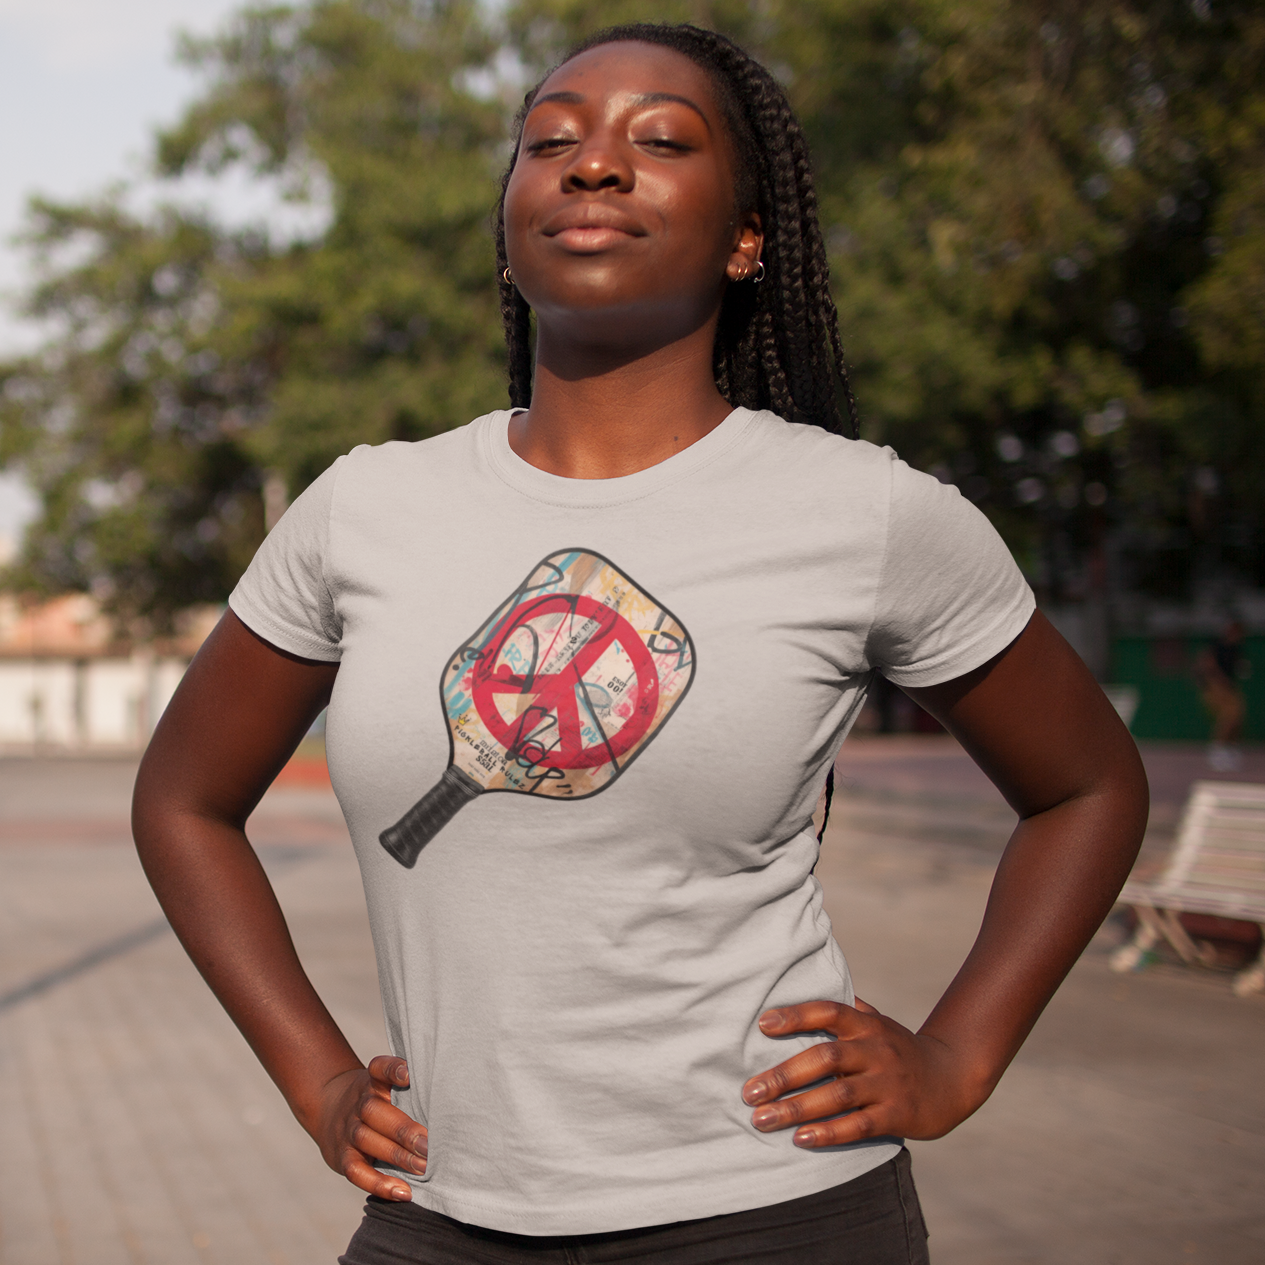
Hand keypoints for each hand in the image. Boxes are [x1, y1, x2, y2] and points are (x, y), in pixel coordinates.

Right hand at [311, 1055, 427, 1199]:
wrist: (328, 1108)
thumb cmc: (377, 1100)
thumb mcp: (384, 1084)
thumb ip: (411, 1091)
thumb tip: (455, 1103)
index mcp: (372, 1082)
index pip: (379, 1068)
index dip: (392, 1070)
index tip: (409, 1075)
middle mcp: (359, 1104)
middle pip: (376, 1112)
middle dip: (405, 1131)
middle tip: (430, 1146)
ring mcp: (348, 1130)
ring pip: (367, 1140)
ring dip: (398, 1156)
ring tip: (424, 1168)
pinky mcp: (341, 1157)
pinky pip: (356, 1171)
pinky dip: (378, 1183)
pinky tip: (403, 1192)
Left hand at [741, 999, 988, 1147]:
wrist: (954, 1077)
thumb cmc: (900, 1049)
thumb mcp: (878, 1023)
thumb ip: (846, 1011)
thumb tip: (803, 986)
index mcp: (867, 1024)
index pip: (828, 1011)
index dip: (796, 1015)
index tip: (762, 1025)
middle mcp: (876, 1050)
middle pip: (825, 1057)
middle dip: (783, 1075)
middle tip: (749, 1091)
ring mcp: (887, 1083)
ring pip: (837, 1095)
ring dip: (796, 1108)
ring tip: (762, 1119)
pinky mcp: (898, 1115)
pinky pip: (859, 1125)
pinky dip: (829, 1133)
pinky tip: (801, 1138)